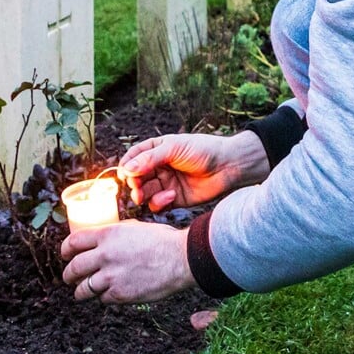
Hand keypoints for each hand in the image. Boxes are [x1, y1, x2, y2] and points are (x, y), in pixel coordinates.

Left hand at [59, 220, 193, 303]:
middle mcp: (104, 255)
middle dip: (68, 275)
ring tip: (82, 292)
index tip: (65, 255)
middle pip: (73, 268)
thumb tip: (102, 240)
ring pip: (83, 289)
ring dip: (81, 291)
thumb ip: (114, 235)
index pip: (73, 242)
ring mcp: (111, 276)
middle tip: (69, 278)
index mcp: (107, 235)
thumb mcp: (133, 228)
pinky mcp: (120, 294)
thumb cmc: (163, 240)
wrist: (181, 258)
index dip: (65, 250)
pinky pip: (102, 299)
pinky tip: (110, 294)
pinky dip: (104, 298)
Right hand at [118, 132, 267, 210]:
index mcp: (157, 150)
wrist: (228, 166)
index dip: (127, 166)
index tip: (124, 174)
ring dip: (143, 194)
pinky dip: (159, 202)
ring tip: (145, 195)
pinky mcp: (175, 199)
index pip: (134, 157)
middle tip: (136, 187)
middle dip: (134, 184)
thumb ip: (149, 159)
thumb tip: (126, 169)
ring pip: (144, 193)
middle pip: (136, 178)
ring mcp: (166, 183)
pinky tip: (171, 196)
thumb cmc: (203, 150)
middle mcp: (159, 167)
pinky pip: (157, 204)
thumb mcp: (174, 148)